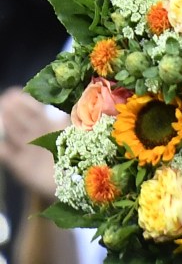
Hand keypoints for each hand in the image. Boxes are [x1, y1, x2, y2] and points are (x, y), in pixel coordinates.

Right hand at [0, 87, 66, 201]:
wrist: (71, 182)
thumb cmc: (74, 153)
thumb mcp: (75, 132)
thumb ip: (73, 119)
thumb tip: (80, 102)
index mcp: (48, 125)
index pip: (34, 109)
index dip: (25, 101)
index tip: (14, 93)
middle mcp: (35, 135)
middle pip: (22, 119)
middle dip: (13, 109)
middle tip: (5, 99)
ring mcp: (26, 150)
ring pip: (15, 133)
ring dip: (7, 123)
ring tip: (2, 111)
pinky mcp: (20, 166)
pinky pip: (8, 155)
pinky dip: (3, 149)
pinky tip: (0, 145)